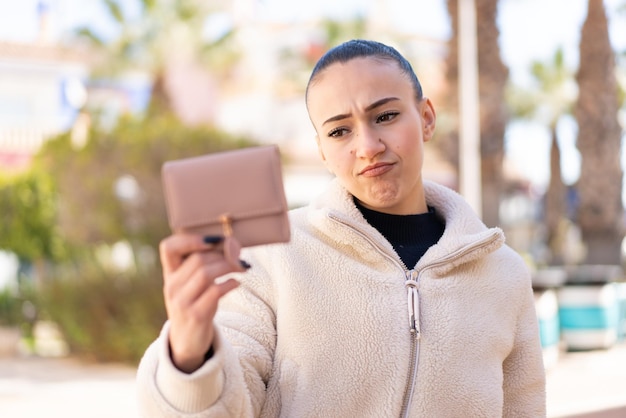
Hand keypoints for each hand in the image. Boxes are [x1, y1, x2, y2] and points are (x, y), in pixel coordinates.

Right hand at [159, 234, 242, 372]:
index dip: (189, 239)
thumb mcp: (190, 285)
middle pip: (197, 259)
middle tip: (238, 253)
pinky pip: (215, 291)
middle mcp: (172, 287)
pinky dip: (230, 283)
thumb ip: (201, 265)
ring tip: (241, 266)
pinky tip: (237, 282)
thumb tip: (231, 244)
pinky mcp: (196, 315)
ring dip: (229, 266)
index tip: (213, 239)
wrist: (186, 342)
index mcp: (170, 275)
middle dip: (222, 253)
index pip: (168, 248)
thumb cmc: (194, 305)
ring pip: (206, 273)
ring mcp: (182, 302)